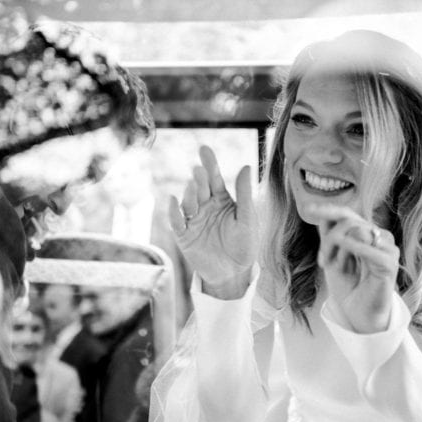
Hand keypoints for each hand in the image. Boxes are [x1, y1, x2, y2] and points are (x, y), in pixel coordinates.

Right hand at [168, 146, 255, 294]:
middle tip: (200, 170)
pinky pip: (177, 222)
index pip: (214, 177)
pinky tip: (174, 200)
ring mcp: (194, 220)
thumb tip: (247, 166)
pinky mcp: (184, 236)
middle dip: (199, 178)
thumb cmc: (245, 244)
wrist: (235, 272)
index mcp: (222, 199)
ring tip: (194, 186)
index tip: (204, 149)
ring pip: (188, 202)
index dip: (209, 163)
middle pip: (200, 187)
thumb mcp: (248, 219)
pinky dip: (173, 212)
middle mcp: (206, 206)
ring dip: (190, 193)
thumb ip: (245, 194)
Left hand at [307, 204, 398, 333]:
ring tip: (337, 268)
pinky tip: (342, 261)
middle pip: (348, 222)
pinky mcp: (389, 263)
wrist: (359, 314)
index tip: (306, 209)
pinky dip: (352, 250)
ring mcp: (387, 248)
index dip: (327, 209)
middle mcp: (379, 236)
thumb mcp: (333, 256)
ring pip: (357, 230)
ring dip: (339, 250)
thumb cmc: (348, 286)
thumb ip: (330, 235)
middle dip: (329, 240)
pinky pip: (369, 247)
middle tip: (323, 262)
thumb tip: (321, 213)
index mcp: (366, 233)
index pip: (347, 213)